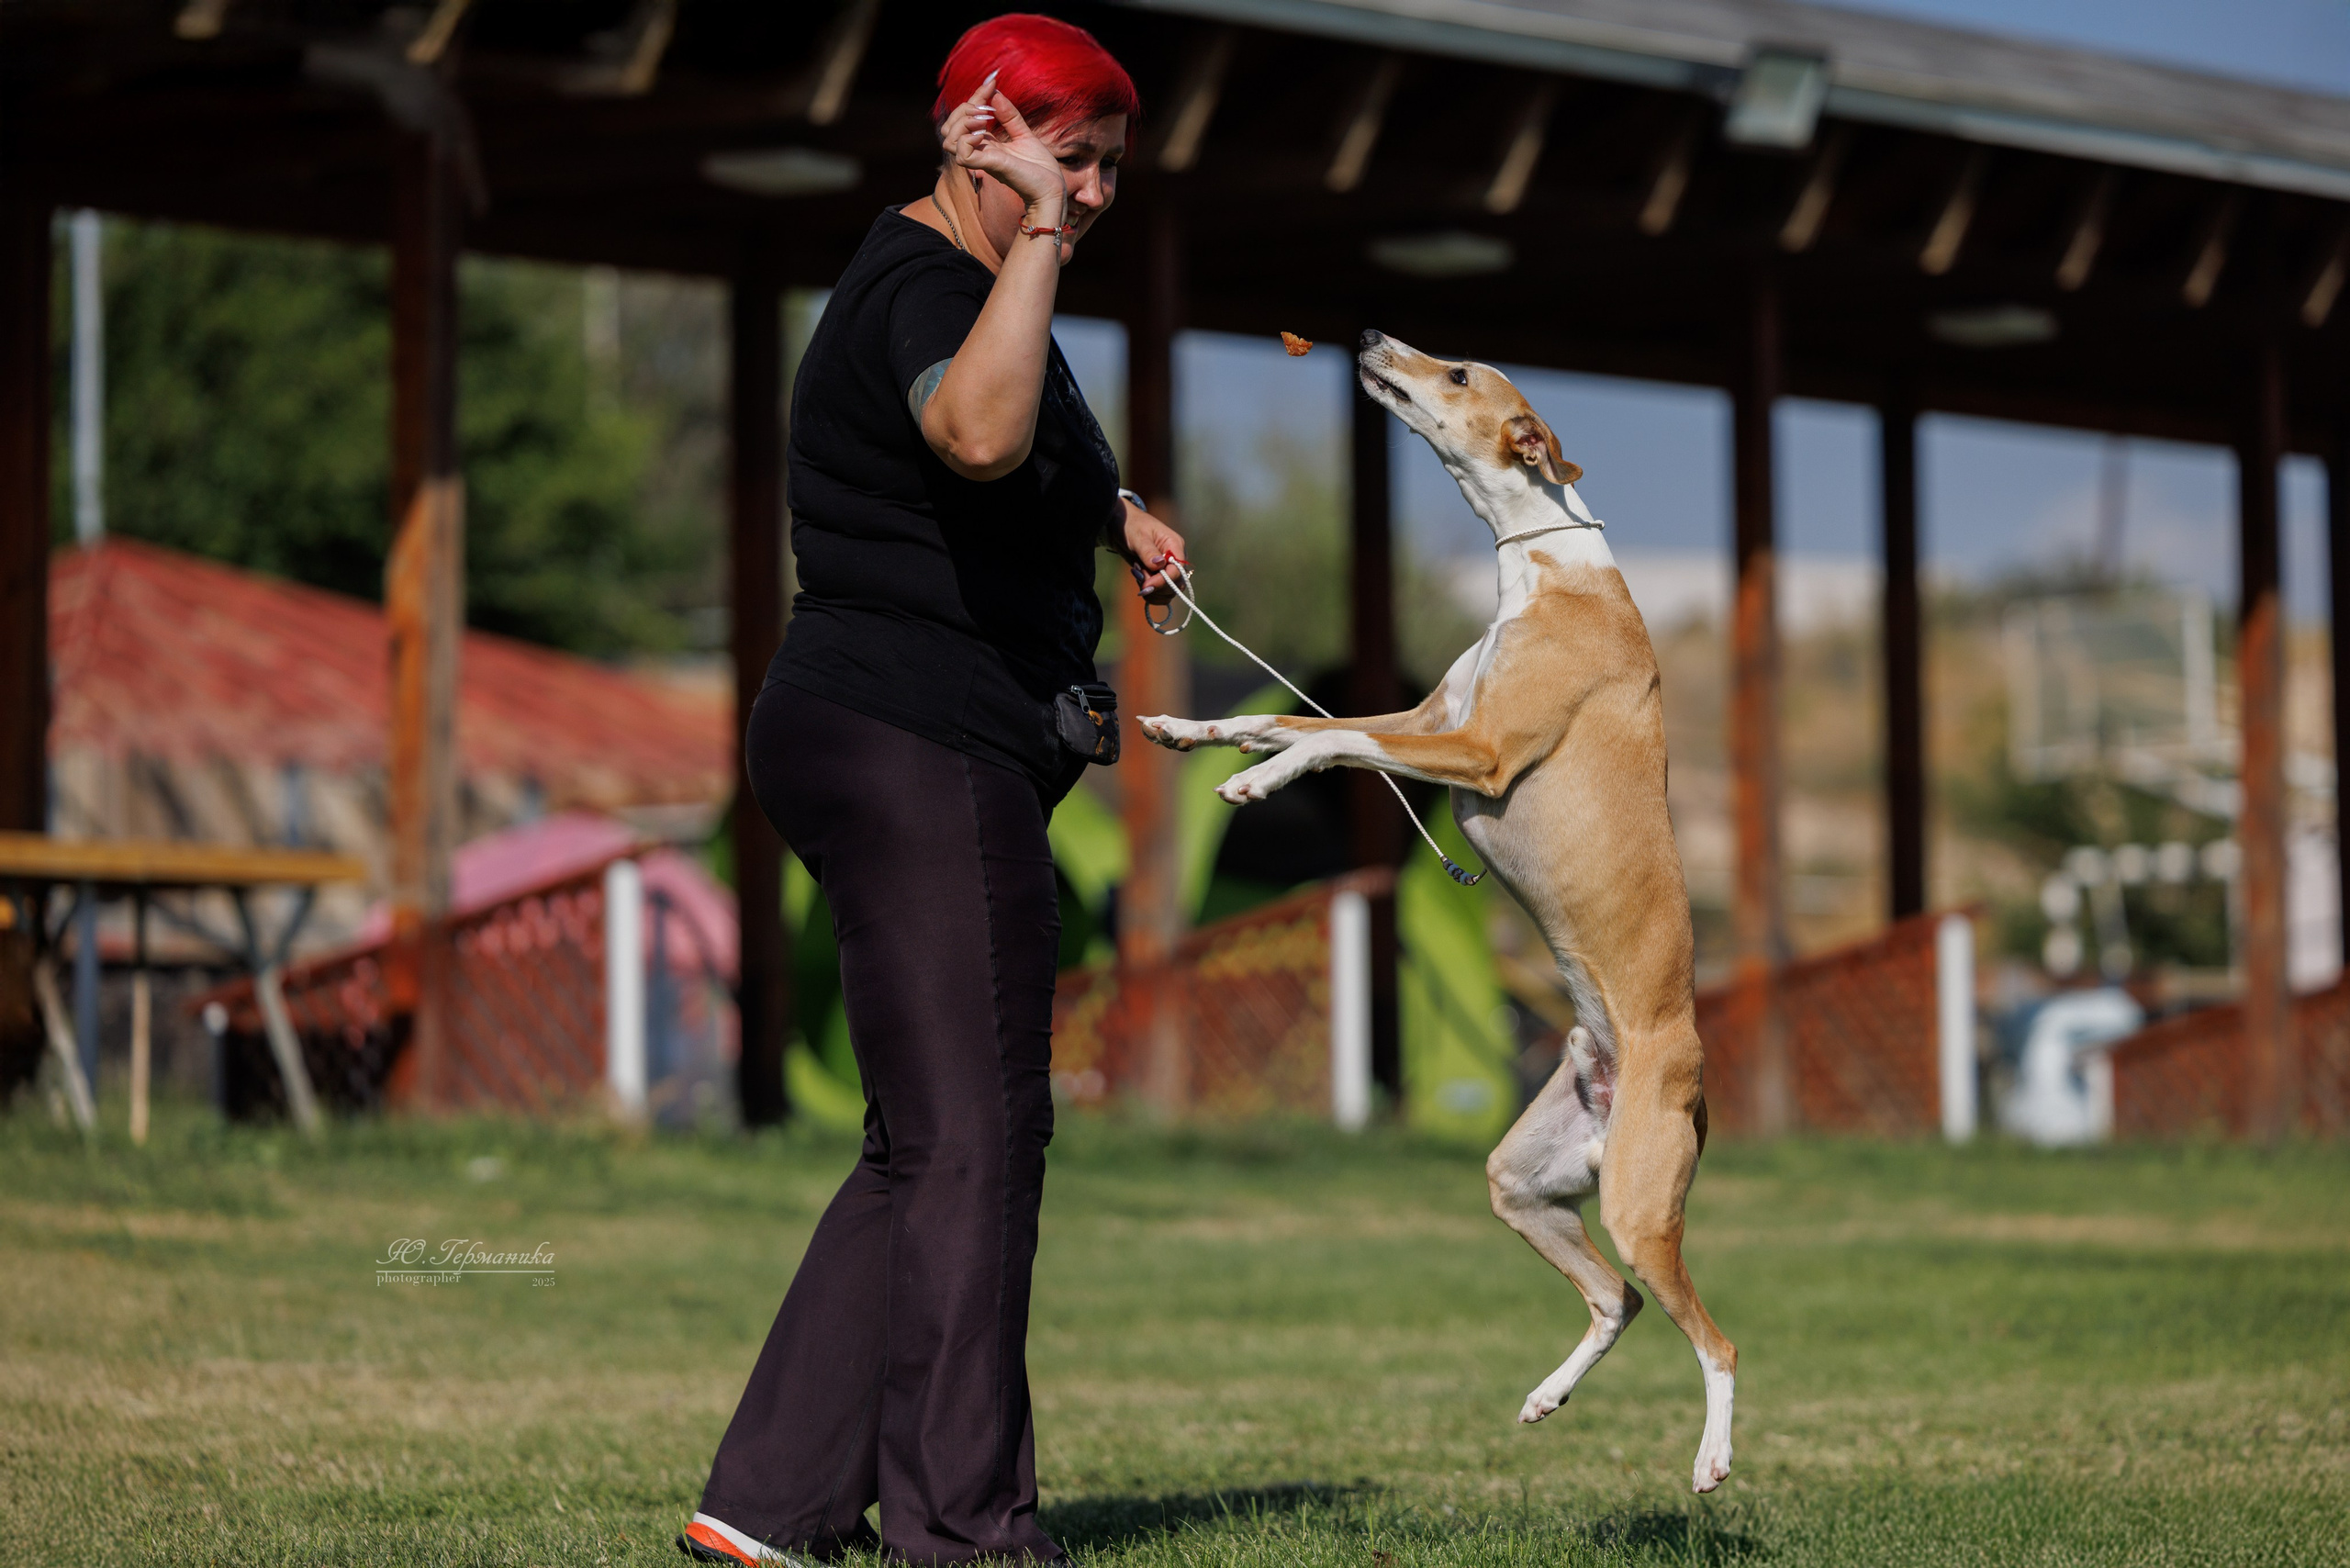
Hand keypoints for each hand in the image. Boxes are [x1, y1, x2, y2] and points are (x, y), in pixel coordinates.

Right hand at [939, 72, 1066, 221]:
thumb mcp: (1024, 134)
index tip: (992, 82)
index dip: (975, 96)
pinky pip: (961, 154)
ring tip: (983, 121)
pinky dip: (967, 140)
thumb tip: (996, 93)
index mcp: (986, 143)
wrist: (1052, 188)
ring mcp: (983, 159)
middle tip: (986, 108)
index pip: (965, 117)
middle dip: (963, 109)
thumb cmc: (1040, 168)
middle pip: (950, 127)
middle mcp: (980, 151)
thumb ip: (1009, 116)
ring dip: (962, 123)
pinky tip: (983, 135)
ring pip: (948, 139)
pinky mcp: (990, 166)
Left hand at [1118, 497, 1187, 602]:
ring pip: (1169, 592)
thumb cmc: (1131, 525)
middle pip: (1176, 585)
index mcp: (1175, 546)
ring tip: (1137, 575)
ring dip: (1152, 591)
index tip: (1146, 585)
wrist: (1121, 525)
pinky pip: (1160, 592)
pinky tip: (1138, 579)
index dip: (1163, 581)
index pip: (1177, 571)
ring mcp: (1167, 568)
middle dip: (1156, 587)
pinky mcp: (1158, 575)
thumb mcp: (1138, 536)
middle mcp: (1174, 559)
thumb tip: (1160, 564)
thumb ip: (1148, 551)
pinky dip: (1149, 592)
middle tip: (1138, 576)